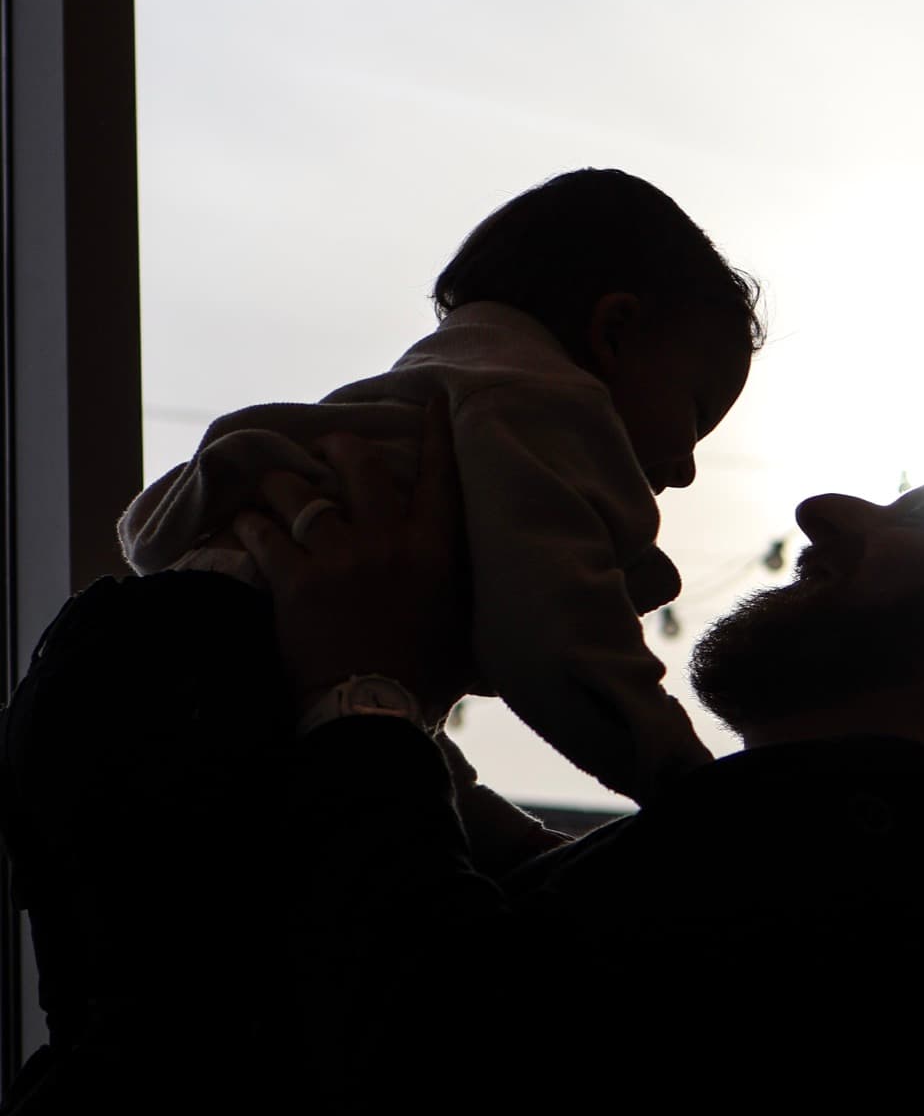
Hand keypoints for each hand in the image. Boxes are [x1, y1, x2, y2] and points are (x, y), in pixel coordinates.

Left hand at [232, 399, 474, 725]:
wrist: (371, 713)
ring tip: (273, 484)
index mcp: (432, 552)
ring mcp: (338, 558)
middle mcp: (386, 543)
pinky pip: (263, 535)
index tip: (428, 402)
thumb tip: (489, 605)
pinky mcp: (295, 580)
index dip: (434, 434)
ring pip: (301, 495)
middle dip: (342, 449)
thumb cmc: (422, 682)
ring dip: (284, 485)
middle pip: (361, 469)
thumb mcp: (460, 635)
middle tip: (330, 446)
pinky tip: (243, 522)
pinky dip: (250, 526)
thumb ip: (464, 605)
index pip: (439, 478)